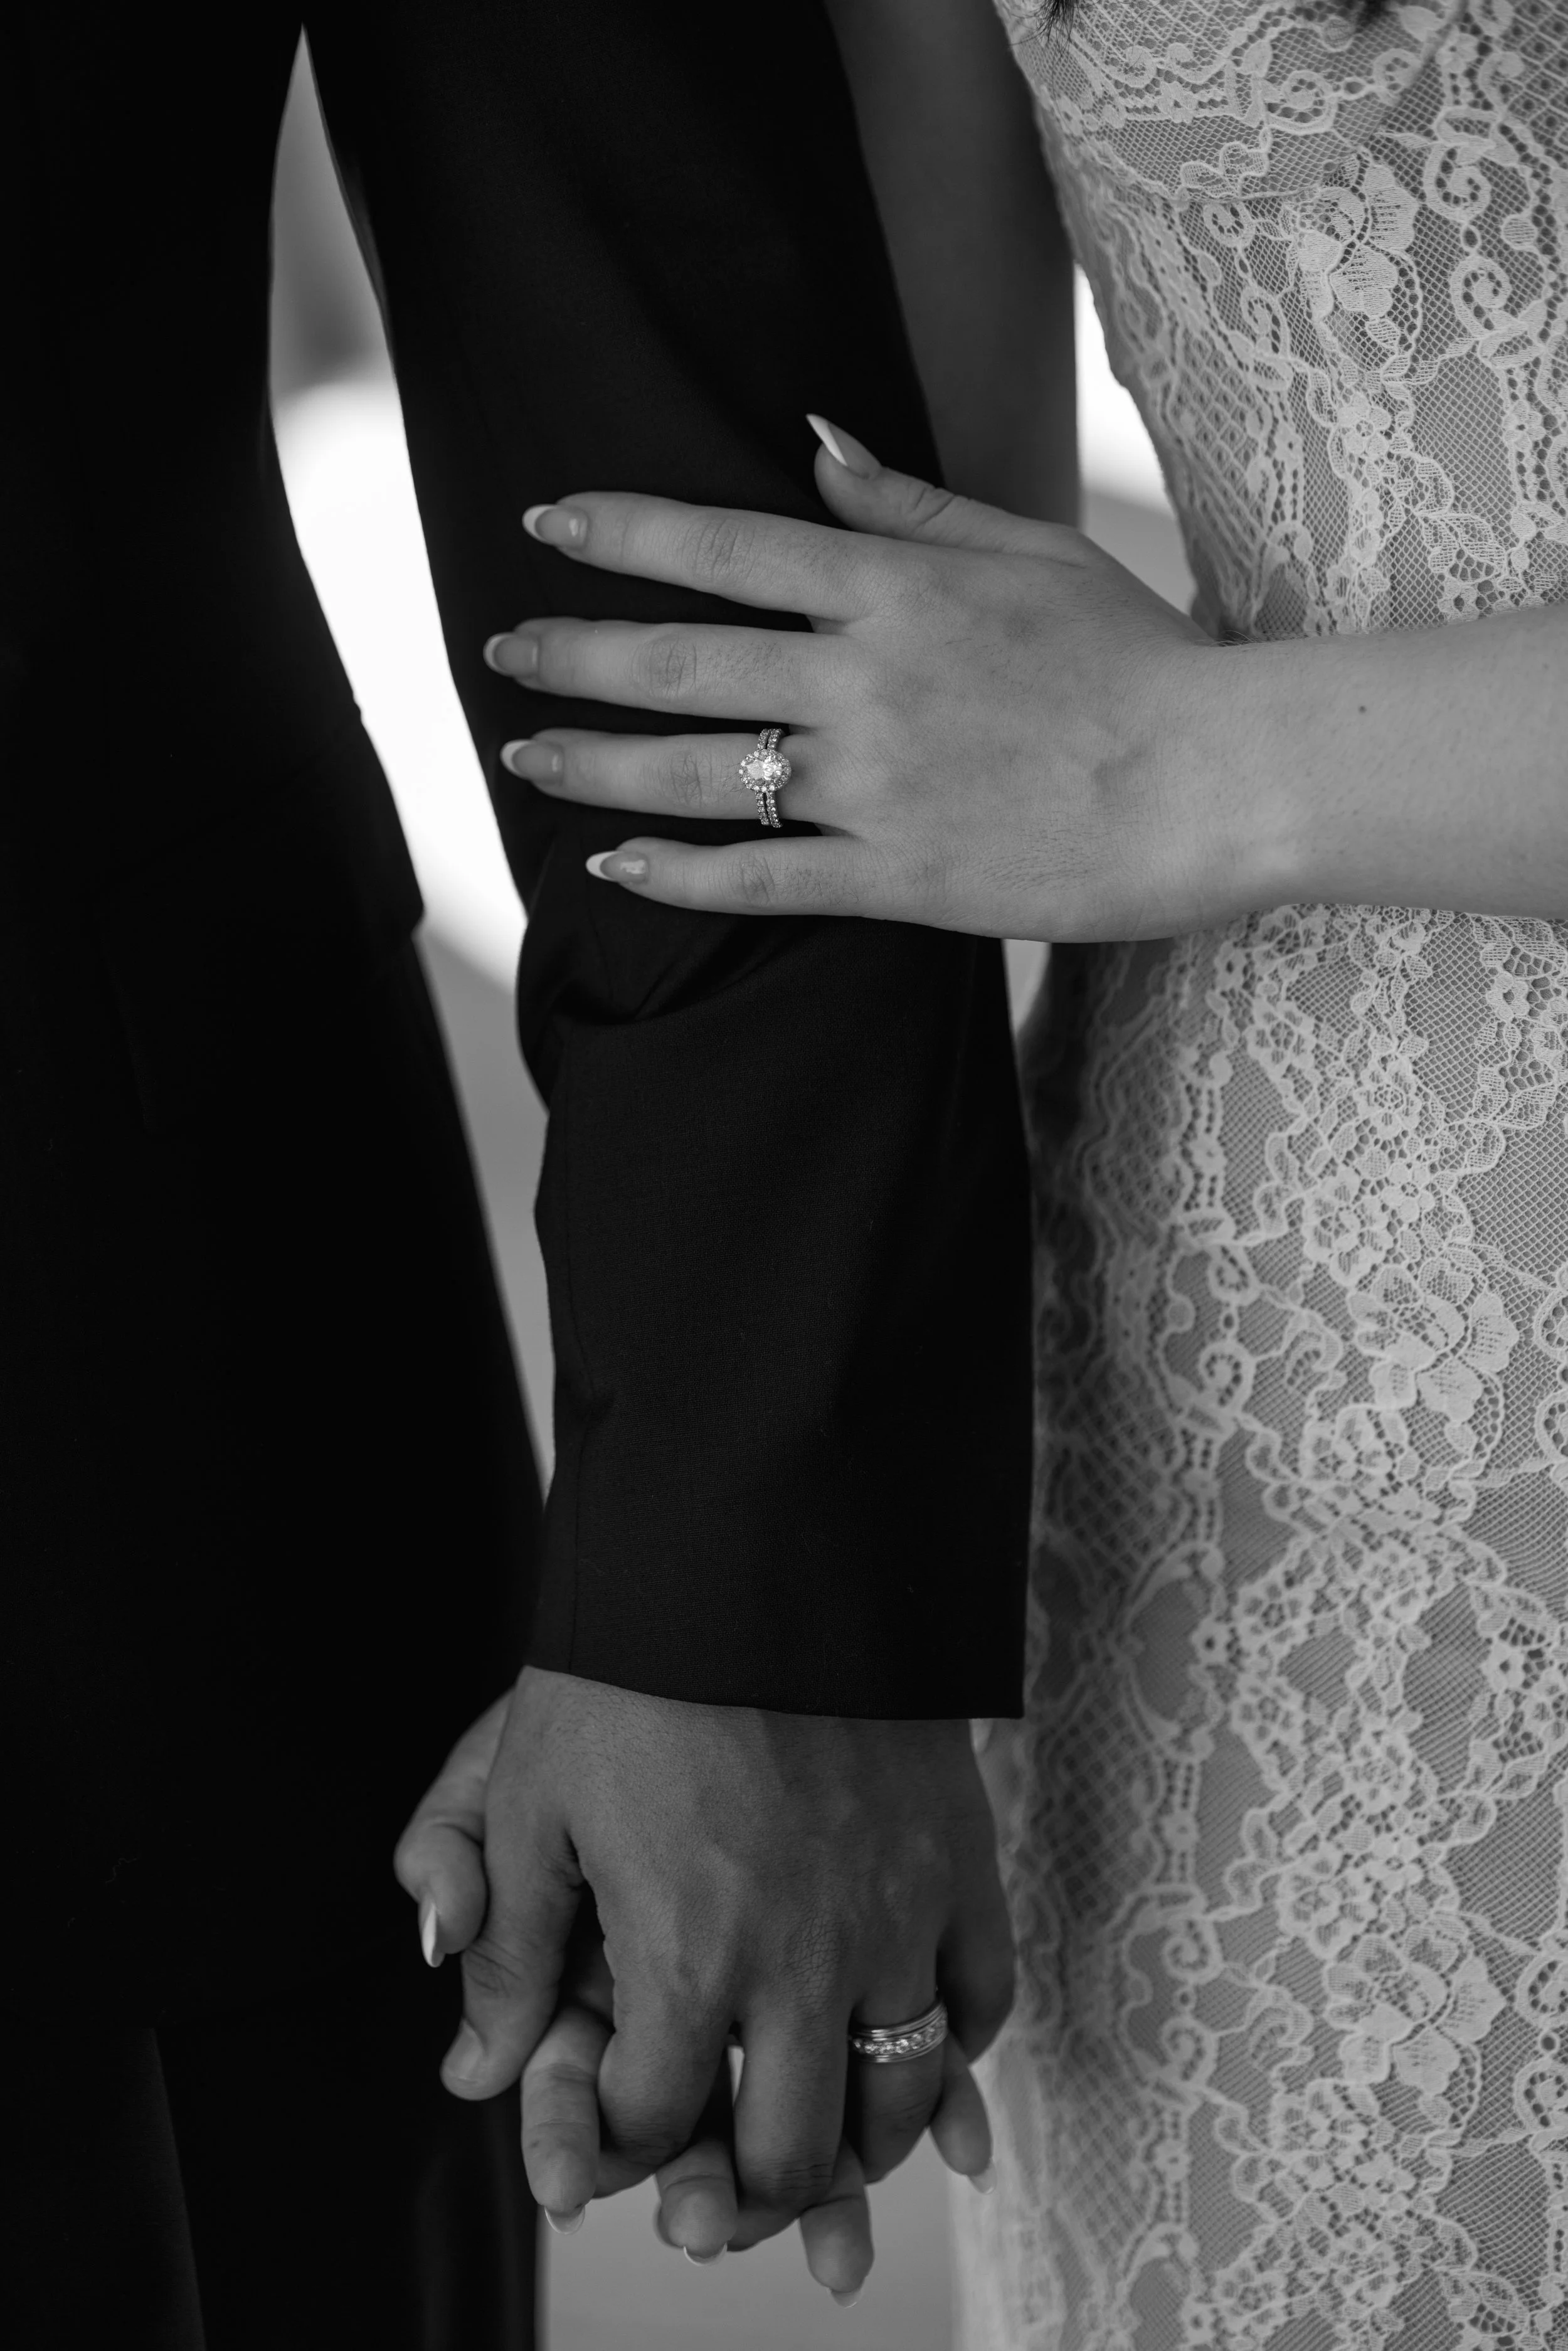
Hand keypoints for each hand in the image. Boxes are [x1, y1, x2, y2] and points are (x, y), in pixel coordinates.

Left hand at [396, 1689, 1003, 2299]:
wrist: (759, 1547)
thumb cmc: (629, 1671)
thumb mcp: (534, 1798)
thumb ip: (512, 1947)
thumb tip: (474, 2072)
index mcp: (687, 1952)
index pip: (658, 2121)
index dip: (620, 2140)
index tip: (610, 2114)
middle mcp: (803, 1959)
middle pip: (790, 2151)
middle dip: (741, 2187)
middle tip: (715, 2174)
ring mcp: (897, 1914)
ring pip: (898, 2101)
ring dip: (854, 2145)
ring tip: (815, 2133)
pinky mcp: (960, 1860)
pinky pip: (980, 2000)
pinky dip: (950, 2048)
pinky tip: (907, 2045)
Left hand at [484, 419, 1254, 941]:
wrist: (1215, 783)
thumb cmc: (1134, 658)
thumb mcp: (1030, 552)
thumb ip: (910, 505)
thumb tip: (811, 443)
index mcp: (897, 592)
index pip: (727, 547)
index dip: (624, 530)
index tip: (545, 521)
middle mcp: (867, 683)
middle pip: (686, 658)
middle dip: (577, 651)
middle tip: (502, 649)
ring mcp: (876, 785)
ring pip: (701, 773)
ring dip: (597, 763)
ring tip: (525, 756)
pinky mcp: (897, 879)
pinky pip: (760, 882)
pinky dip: (677, 876)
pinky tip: (612, 866)